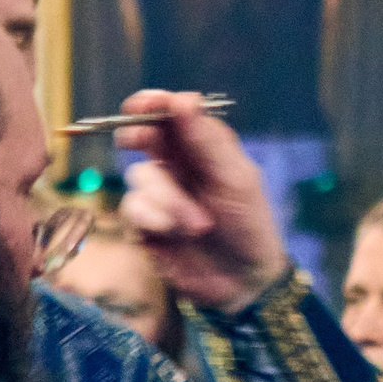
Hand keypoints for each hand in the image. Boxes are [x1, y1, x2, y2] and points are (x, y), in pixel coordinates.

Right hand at [115, 89, 287, 311]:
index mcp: (202, 149)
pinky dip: (155, 220)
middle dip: (138, 136)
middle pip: (143, 137)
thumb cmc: (249, 225)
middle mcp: (176, 167)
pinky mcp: (145, 226)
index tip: (141, 104)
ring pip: (139, 177)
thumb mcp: (236, 178)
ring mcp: (158, 196)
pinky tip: (177, 233)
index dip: (152, 105)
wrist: (243, 282)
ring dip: (168, 200)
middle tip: (135, 139)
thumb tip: (183, 99)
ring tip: (199, 225)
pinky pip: (133, 209)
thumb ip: (207, 140)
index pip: (171, 116)